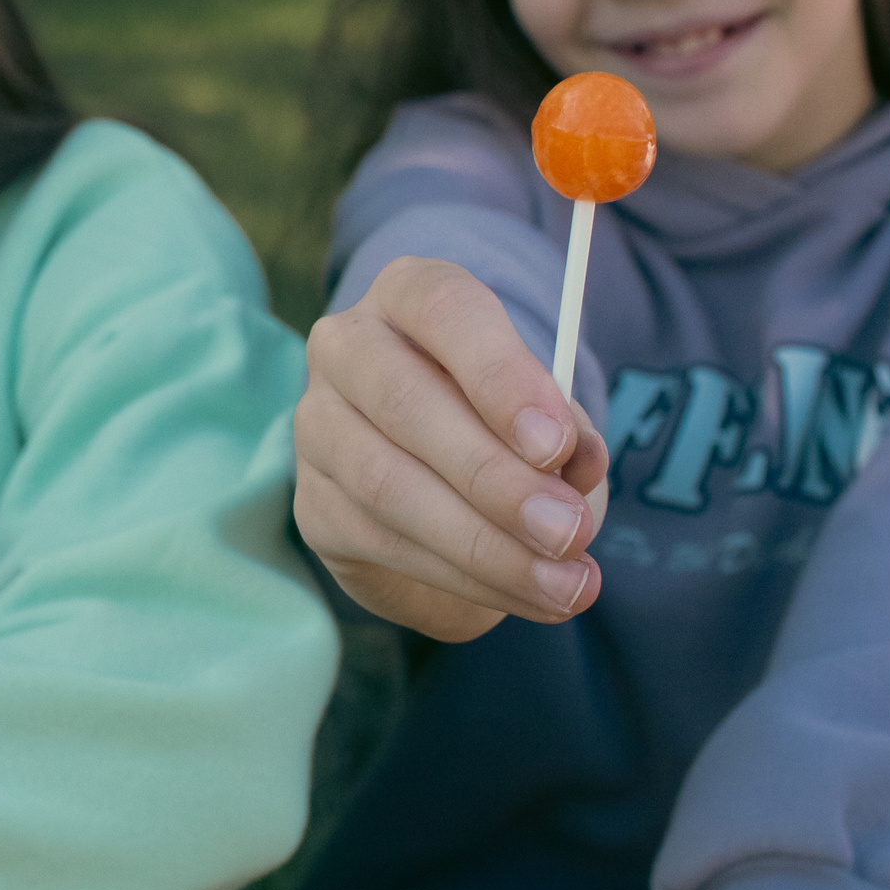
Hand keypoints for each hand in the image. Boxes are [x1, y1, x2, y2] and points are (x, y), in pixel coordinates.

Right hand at [295, 255, 608, 640]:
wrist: (441, 481)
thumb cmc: (501, 424)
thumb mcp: (547, 416)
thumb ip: (565, 432)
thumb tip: (576, 464)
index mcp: (410, 295)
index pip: (444, 310)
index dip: (501, 376)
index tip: (557, 446)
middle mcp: (347, 346)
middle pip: (405, 402)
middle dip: (495, 478)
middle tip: (568, 531)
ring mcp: (317, 425)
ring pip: (386, 483)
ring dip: (486, 545)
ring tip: (563, 584)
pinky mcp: (313, 504)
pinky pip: (382, 542)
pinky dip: (464, 577)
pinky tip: (524, 594)